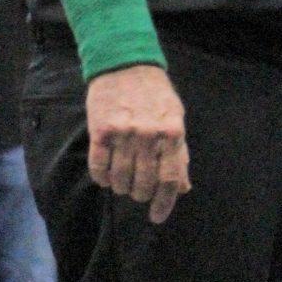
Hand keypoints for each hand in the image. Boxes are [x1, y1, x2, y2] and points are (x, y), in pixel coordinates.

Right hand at [85, 64, 189, 224]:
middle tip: (139, 192)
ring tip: (123, 183)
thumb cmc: (155, 94)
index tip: (157, 217)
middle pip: (144, 183)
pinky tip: (106, 177)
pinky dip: (102, 178)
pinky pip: (99, 167)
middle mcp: (149, 136)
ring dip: (121, 187)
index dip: (164, 203)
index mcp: (173, 133)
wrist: (125, 64)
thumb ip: (180, 155)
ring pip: (120, 179)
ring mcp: (124, 134)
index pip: (170, 180)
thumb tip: (183, 188)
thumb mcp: (175, 119)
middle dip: (141, 194)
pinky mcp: (100, 131)